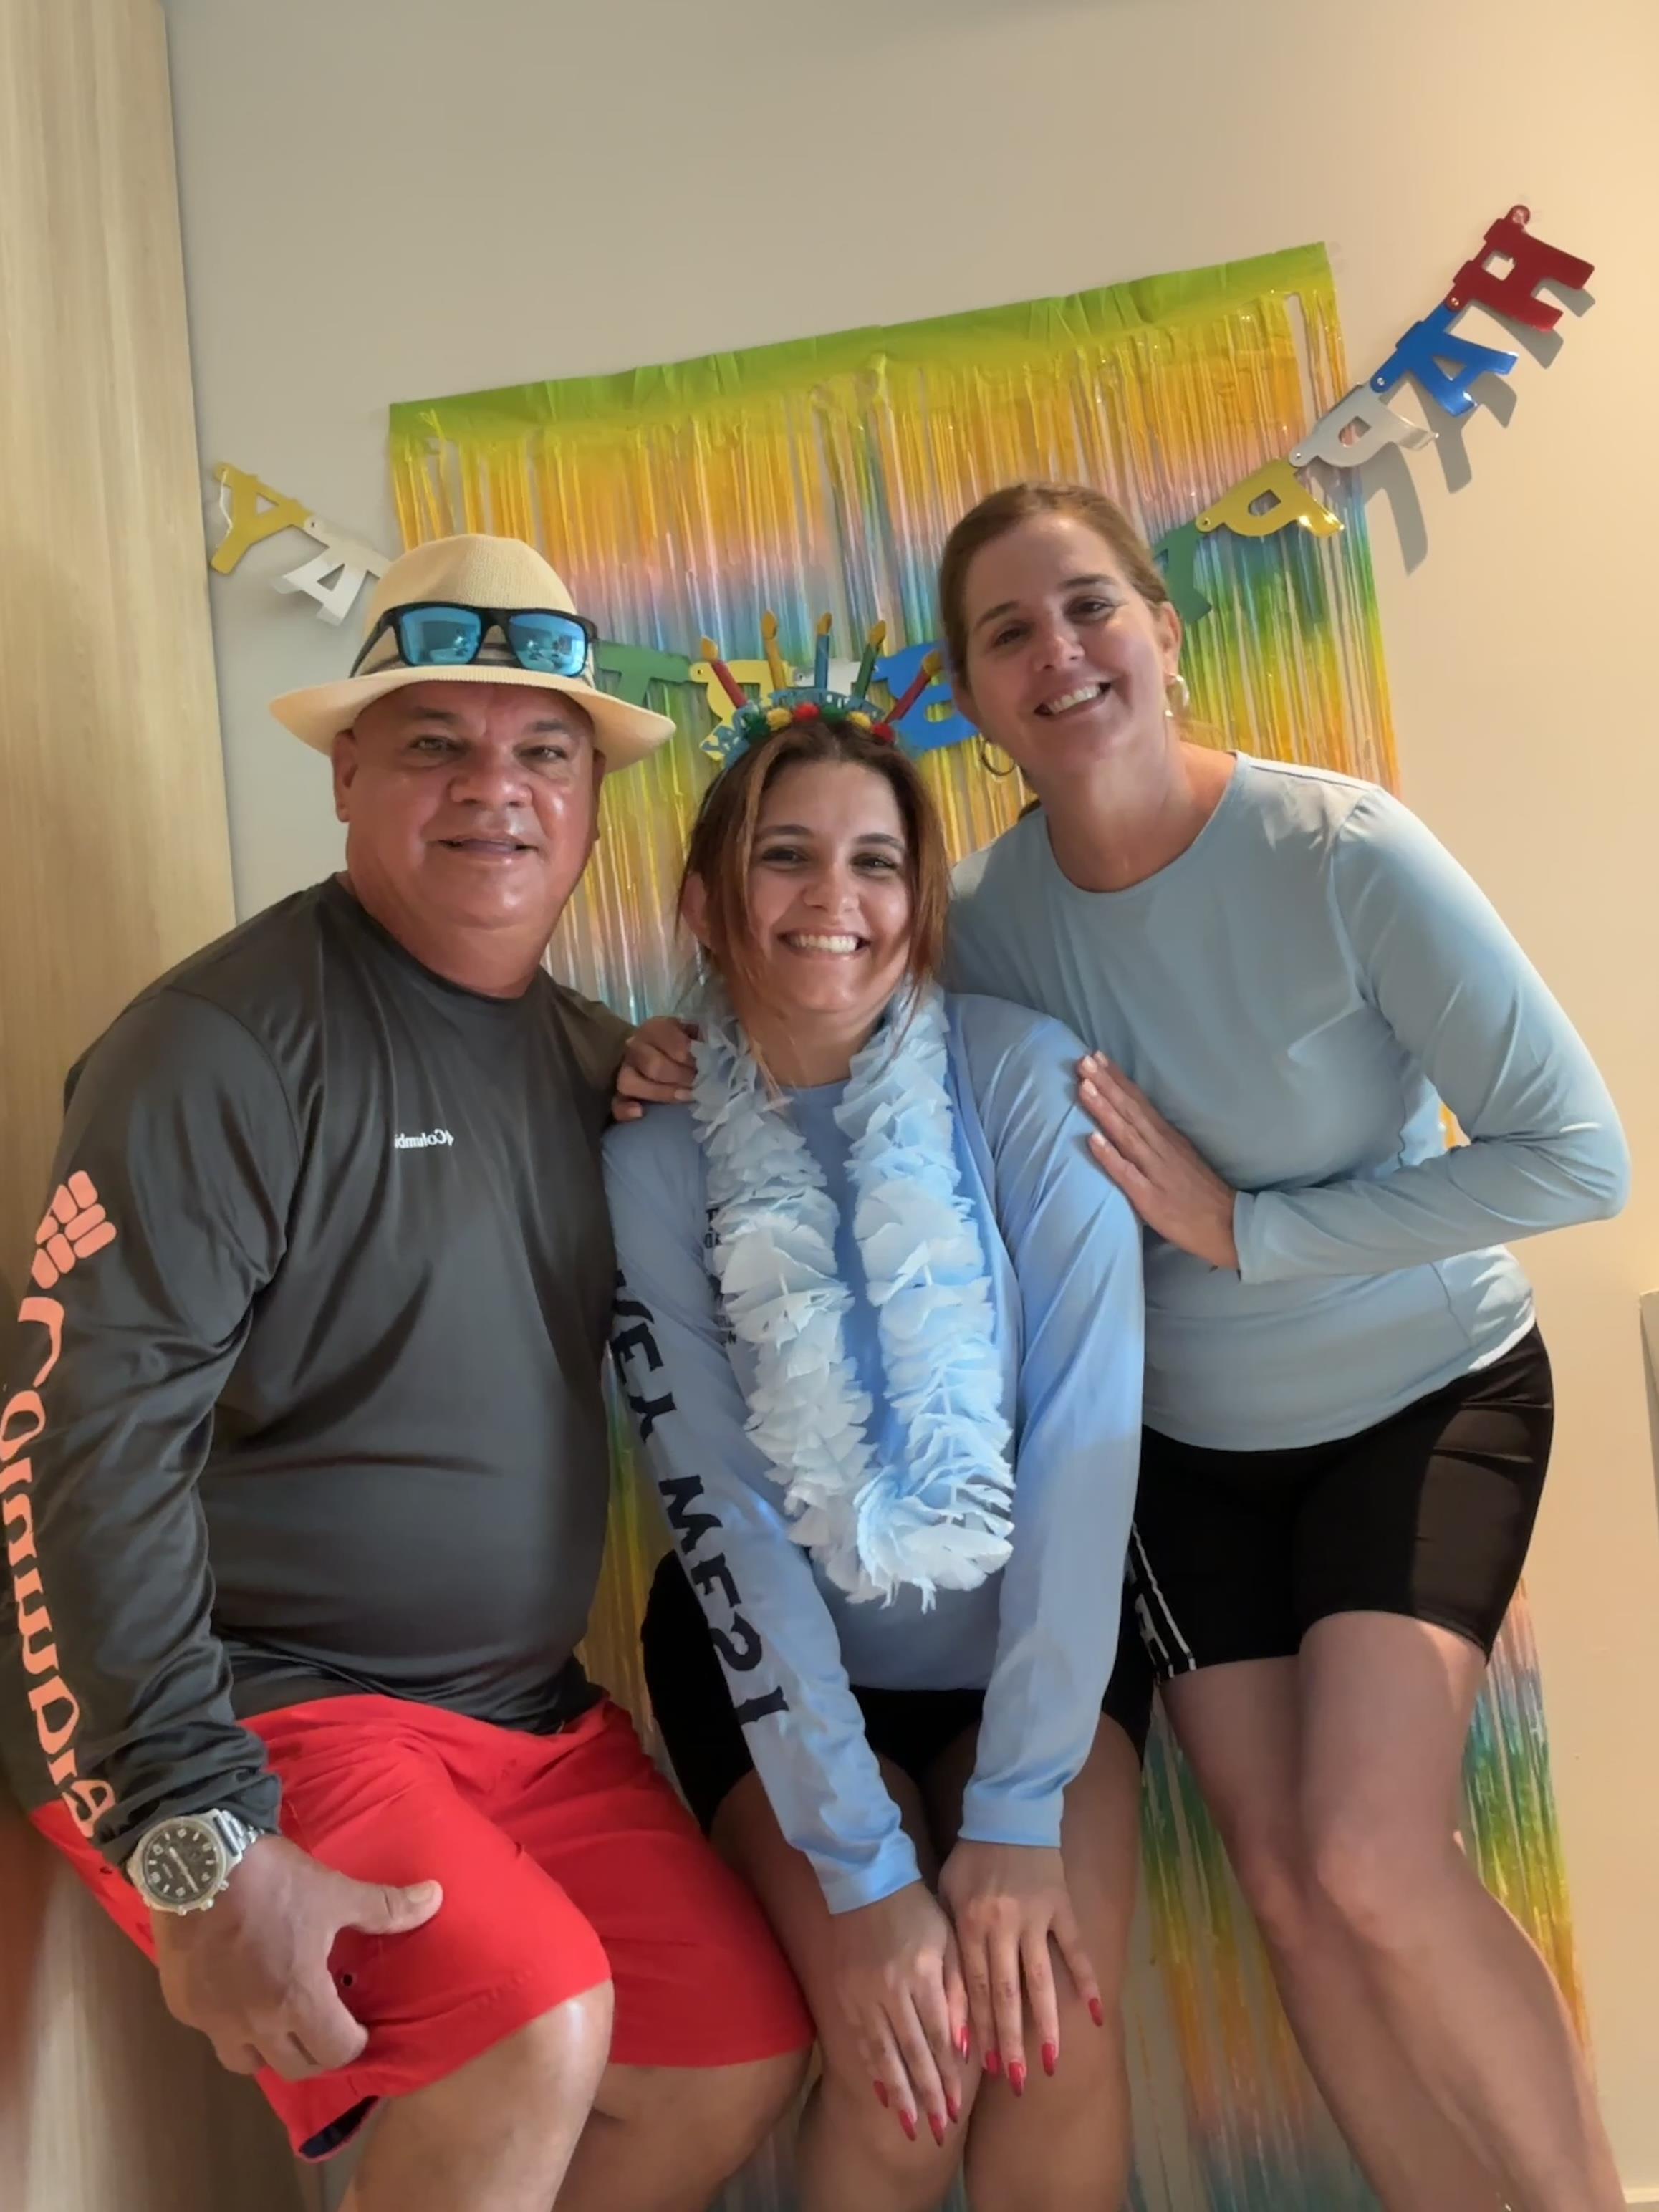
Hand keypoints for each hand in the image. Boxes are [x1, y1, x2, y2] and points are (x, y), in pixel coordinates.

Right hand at [150, 1834, 441, 2081]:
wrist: (196, 1861)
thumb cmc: (273, 1880)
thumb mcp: (335, 1891)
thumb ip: (386, 1907)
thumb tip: (436, 1898)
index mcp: (297, 1999)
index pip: (336, 2053)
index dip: (355, 2041)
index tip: (360, 2024)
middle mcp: (254, 2023)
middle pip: (295, 2068)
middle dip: (318, 2052)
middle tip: (327, 2023)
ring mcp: (213, 2020)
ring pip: (248, 2063)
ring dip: (270, 2050)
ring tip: (282, 2017)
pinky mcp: (183, 2007)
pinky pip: (214, 2033)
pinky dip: (231, 2024)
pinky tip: (240, 1993)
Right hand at [611, 1016, 699, 1122]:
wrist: (662, 1054)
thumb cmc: (687, 1046)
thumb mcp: (696, 1035)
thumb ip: (704, 1041)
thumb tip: (715, 1054)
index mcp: (655, 1029)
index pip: (672, 1043)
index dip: (692, 1059)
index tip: (709, 1067)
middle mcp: (635, 1047)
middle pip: (653, 1065)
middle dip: (681, 1078)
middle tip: (700, 1085)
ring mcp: (624, 1071)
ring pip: (630, 1083)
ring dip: (661, 1093)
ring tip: (684, 1097)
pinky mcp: (619, 1094)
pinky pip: (615, 1103)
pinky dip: (625, 1109)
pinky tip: (640, 1113)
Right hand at [828, 1880, 967, 2147]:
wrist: (866, 1880)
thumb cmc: (917, 1909)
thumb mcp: (948, 1941)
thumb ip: (959, 1991)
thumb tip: (963, 2045)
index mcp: (922, 1975)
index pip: (938, 2039)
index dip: (947, 2077)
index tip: (956, 2110)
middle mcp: (891, 1990)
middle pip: (912, 2054)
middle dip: (926, 2096)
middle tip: (937, 2131)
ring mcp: (863, 1994)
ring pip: (883, 2054)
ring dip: (899, 2092)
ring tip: (910, 2125)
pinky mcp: (844, 1993)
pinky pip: (859, 2039)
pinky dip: (872, 2068)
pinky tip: (881, 2091)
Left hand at [938, 1841, 1099, 2093]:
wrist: (1007, 1813)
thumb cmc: (970, 1860)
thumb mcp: (946, 1896)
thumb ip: (949, 1944)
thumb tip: (946, 2000)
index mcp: (970, 1924)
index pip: (975, 1987)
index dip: (979, 2028)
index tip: (984, 2067)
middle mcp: (1003, 1925)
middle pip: (1007, 1993)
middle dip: (1011, 2040)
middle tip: (1018, 2080)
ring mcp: (1036, 1917)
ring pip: (1042, 1979)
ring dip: (1047, 2023)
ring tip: (1052, 2062)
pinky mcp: (1062, 1907)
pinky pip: (1076, 1949)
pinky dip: (1087, 1981)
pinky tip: (1095, 2014)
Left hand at [1078, 1053, 1238, 1269]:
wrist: (1229, 1226)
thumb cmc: (1201, 1194)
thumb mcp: (1182, 1157)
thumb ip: (1158, 1140)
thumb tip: (1133, 1121)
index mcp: (1167, 1137)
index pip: (1138, 1102)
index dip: (1116, 1079)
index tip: (1096, 1056)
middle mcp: (1160, 1147)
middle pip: (1129, 1110)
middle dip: (1105, 1084)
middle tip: (1083, 1059)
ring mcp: (1155, 1170)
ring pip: (1125, 1134)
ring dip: (1104, 1109)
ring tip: (1083, 1086)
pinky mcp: (1149, 1196)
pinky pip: (1126, 1173)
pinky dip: (1109, 1155)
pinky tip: (1092, 1139)